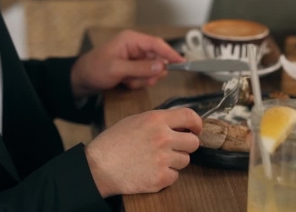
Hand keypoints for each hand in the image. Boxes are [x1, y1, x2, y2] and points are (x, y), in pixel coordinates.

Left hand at [70, 30, 183, 95]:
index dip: (171, 53)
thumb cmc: (95, 69)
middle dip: (149, 73)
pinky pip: (144, 76)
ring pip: (151, 70)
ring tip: (126, 81)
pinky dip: (136, 82)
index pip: (157, 44)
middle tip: (136, 79)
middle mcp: (135, 46)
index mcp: (132, 40)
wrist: (81, 79)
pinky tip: (125, 82)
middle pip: (157, 59)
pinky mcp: (133, 67)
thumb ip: (140, 68)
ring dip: (141, 79)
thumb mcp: (117, 69)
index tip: (182, 63)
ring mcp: (135, 57)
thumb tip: (162, 66)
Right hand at [85, 108, 202, 196]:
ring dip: (174, 162)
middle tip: (174, 149)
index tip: (197, 129)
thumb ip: (158, 121)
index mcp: (156, 120)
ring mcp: (163, 159)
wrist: (98, 167)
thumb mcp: (135, 120)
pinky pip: (175, 177)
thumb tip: (177, 124)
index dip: (197, 123)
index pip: (189, 116)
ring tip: (156, 160)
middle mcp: (163, 138)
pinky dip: (166, 176)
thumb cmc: (113, 143)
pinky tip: (152, 171)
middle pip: (193, 142)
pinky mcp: (160, 178)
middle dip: (186, 146)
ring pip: (185, 161)